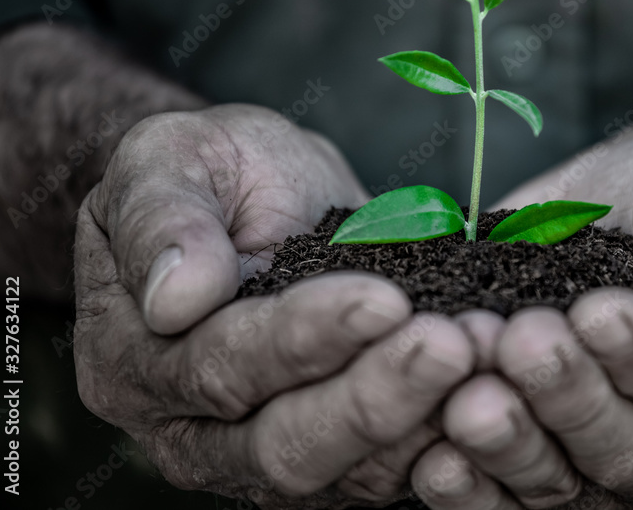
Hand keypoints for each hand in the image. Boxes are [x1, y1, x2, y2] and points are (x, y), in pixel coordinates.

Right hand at [73, 104, 475, 507]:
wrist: (254, 199)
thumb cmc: (208, 172)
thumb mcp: (168, 160)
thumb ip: (162, 219)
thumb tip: (176, 298)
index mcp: (137, 360)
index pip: (220, 365)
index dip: (303, 336)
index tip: (382, 297)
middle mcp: (195, 431)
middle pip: (286, 446)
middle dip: (375, 398)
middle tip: (453, 344)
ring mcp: (266, 455)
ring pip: (348, 473)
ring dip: (425, 418)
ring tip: (488, 353)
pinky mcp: (336, 457)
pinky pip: (392, 467)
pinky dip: (447, 432)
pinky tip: (495, 382)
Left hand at [411, 130, 632, 508]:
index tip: (598, 311)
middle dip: (571, 399)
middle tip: (521, 343)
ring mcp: (614, 469)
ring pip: (564, 484)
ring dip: (512, 443)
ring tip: (467, 396)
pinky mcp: (546, 459)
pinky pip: (509, 494)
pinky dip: (472, 483)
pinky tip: (433, 458)